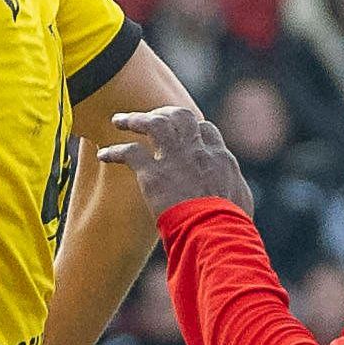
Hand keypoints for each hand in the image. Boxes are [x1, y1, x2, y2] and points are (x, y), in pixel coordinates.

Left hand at [95, 103, 251, 216]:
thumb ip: (234, 191)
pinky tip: (102, 154)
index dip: (191, 127)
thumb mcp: (241, 203)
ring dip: (135, 120)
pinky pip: (129, 152)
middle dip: (163, 113)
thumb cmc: (230, 226)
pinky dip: (114, 151)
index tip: (180, 132)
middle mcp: (197, 151)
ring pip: (154, 123)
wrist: (214, 231)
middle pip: (180, 117)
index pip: (204, 130)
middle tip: (149, 117)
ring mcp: (175, 159)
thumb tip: (234, 196)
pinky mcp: (153, 174)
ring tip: (119, 120)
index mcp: (220, 158)